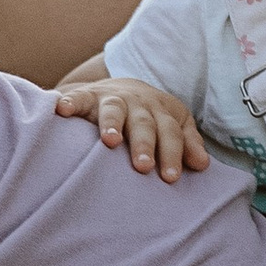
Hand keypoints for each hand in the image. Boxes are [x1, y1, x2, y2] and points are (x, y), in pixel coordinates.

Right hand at [54, 75, 211, 180]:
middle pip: (144, 123)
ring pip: (114, 110)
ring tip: (110, 142)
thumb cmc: (149, 116)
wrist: (119, 86)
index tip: (171, 178)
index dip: (172, 153)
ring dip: (112, 123)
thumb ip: (187, 143)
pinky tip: (62, 111)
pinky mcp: (87, 96)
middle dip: (144, 144)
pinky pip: (78, 97)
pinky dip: (70, 102)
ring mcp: (111, 98)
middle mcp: (138, 103)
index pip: (170, 133)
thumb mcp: (172, 124)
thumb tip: (202, 165)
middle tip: (143, 167)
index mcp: (161, 111)